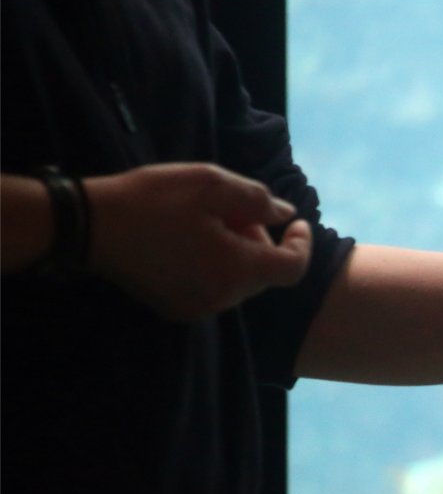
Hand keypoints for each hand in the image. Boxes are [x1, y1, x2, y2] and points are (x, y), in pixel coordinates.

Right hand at [84, 162, 312, 320]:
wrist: (89, 226)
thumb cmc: (152, 199)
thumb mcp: (210, 184)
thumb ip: (257, 199)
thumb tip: (285, 214)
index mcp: (236, 269)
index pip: (293, 268)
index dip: (301, 243)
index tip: (295, 222)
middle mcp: (222, 298)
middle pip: (264, 273)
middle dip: (259, 240)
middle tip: (231, 210)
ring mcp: (198, 307)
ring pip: (239, 281)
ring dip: (236, 253)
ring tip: (205, 222)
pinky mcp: (176, 309)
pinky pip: (214, 289)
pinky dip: (215, 266)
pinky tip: (188, 241)